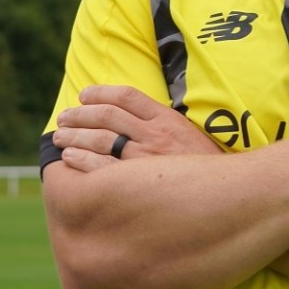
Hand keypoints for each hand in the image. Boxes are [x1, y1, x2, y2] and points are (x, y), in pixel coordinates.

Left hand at [53, 84, 222, 171]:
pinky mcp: (139, 184)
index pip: (127, 96)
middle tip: (64, 118)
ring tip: (60, 137)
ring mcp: (146, 159)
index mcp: (167, 119)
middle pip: (107, 116)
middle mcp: (154, 135)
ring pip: (100, 139)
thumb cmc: (206, 168)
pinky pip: (102, 169)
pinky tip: (69, 158)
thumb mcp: (189, 136)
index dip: (101, 92)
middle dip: (80, 115)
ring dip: (75, 136)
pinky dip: (81, 161)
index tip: (84, 95)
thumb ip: (163, 125)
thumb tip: (131, 118)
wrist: (228, 196)